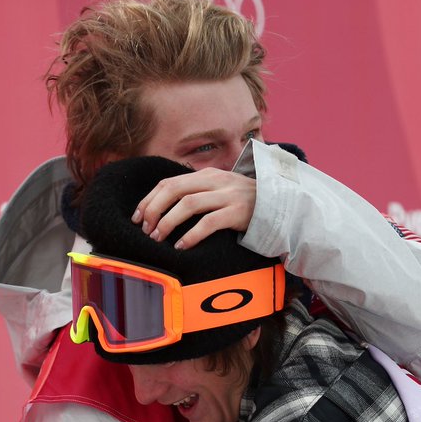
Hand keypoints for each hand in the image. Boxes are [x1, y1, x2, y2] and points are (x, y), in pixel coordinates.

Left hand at [132, 167, 256, 248]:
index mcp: (208, 175)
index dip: (149, 200)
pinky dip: (191, 235)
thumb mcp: (220, 193)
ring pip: (188, 204)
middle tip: (145, 229)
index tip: (138, 217)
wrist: (283, 209)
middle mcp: (217, 181)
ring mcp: (229, 195)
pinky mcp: (239, 212)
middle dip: (154, 210)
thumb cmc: (245, 206)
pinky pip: (209, 223)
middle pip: (174, 190)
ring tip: (157, 238)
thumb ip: (198, 195)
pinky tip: (181, 246)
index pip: (169, 182)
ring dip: (167, 222)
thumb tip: (164, 209)